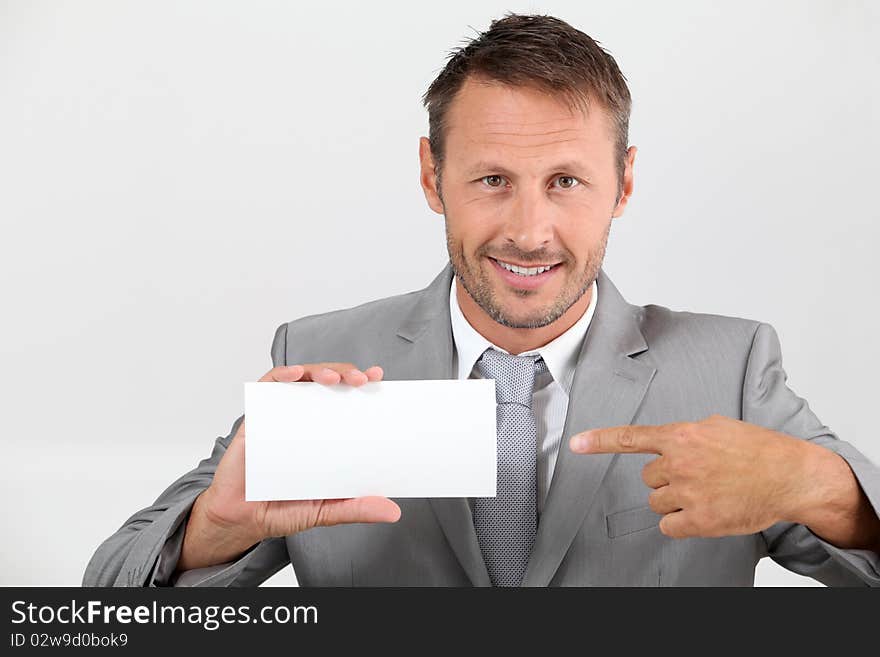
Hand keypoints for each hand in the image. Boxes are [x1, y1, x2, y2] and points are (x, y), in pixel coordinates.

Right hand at [178, 362, 399, 571]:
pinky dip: (282, 375)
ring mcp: (281, 414)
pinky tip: (295, 375)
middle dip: (345, 373)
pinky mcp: (257, 417)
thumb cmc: (281, 508)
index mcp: (324, 433)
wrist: (240, 519)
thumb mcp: (326, 509)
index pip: (347, 399)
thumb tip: (392, 512)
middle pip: (328, 382)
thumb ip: (356, 508)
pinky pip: (268, 387)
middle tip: (360, 380)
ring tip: (333, 379)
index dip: (362, 384)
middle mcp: (305, 418)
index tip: (378, 378)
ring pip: (302, 378)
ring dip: (319, 370)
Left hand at [569, 414, 816, 538]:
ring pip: (657, 502)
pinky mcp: (700, 519)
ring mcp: (689, 492)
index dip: (600, 441)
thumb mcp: (717, 427)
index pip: (632, 438)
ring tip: (706, 492)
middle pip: (648, 477)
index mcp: (683, 436)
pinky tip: (703, 512)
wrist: (790, 475)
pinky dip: (680, 522)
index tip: (575, 444)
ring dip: (674, 500)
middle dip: (667, 478)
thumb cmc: (757, 450)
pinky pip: (669, 525)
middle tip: (698, 476)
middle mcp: (681, 462)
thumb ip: (686, 435)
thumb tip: (669, 444)